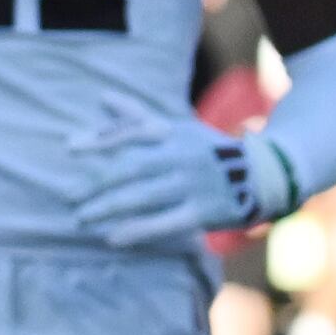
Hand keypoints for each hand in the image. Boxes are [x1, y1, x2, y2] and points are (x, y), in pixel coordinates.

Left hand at [70, 117, 291, 248]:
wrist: (267, 173)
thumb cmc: (208, 150)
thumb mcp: (177, 128)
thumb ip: (137, 116)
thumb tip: (101, 95)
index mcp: (172, 132)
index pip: (131, 133)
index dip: (100, 139)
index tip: (68, 147)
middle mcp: (181, 156)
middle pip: (133, 168)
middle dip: (98, 182)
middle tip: (68, 196)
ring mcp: (193, 184)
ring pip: (145, 196)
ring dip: (110, 207)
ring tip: (81, 218)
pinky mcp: (205, 211)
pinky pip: (166, 222)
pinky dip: (139, 230)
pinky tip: (113, 238)